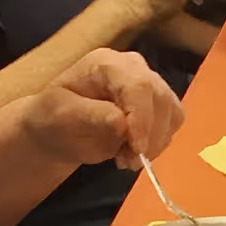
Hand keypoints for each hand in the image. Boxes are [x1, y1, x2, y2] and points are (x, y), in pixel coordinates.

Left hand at [29, 48, 184, 171]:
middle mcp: (134, 68)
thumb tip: (122, 123)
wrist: (58, 129)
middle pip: (160, 98)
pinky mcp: (158, 103)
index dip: (142, 117)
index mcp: (107, 63)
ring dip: (155, 143)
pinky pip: (172, 123)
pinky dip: (158, 143)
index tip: (137, 148)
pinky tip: (133, 152)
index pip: (138, 85)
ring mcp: (149, 84)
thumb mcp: (60, 116)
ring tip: (125, 159)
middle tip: (128, 162)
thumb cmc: (53, 119)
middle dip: (150, 135)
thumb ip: (90, 115)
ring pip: (171, 112)